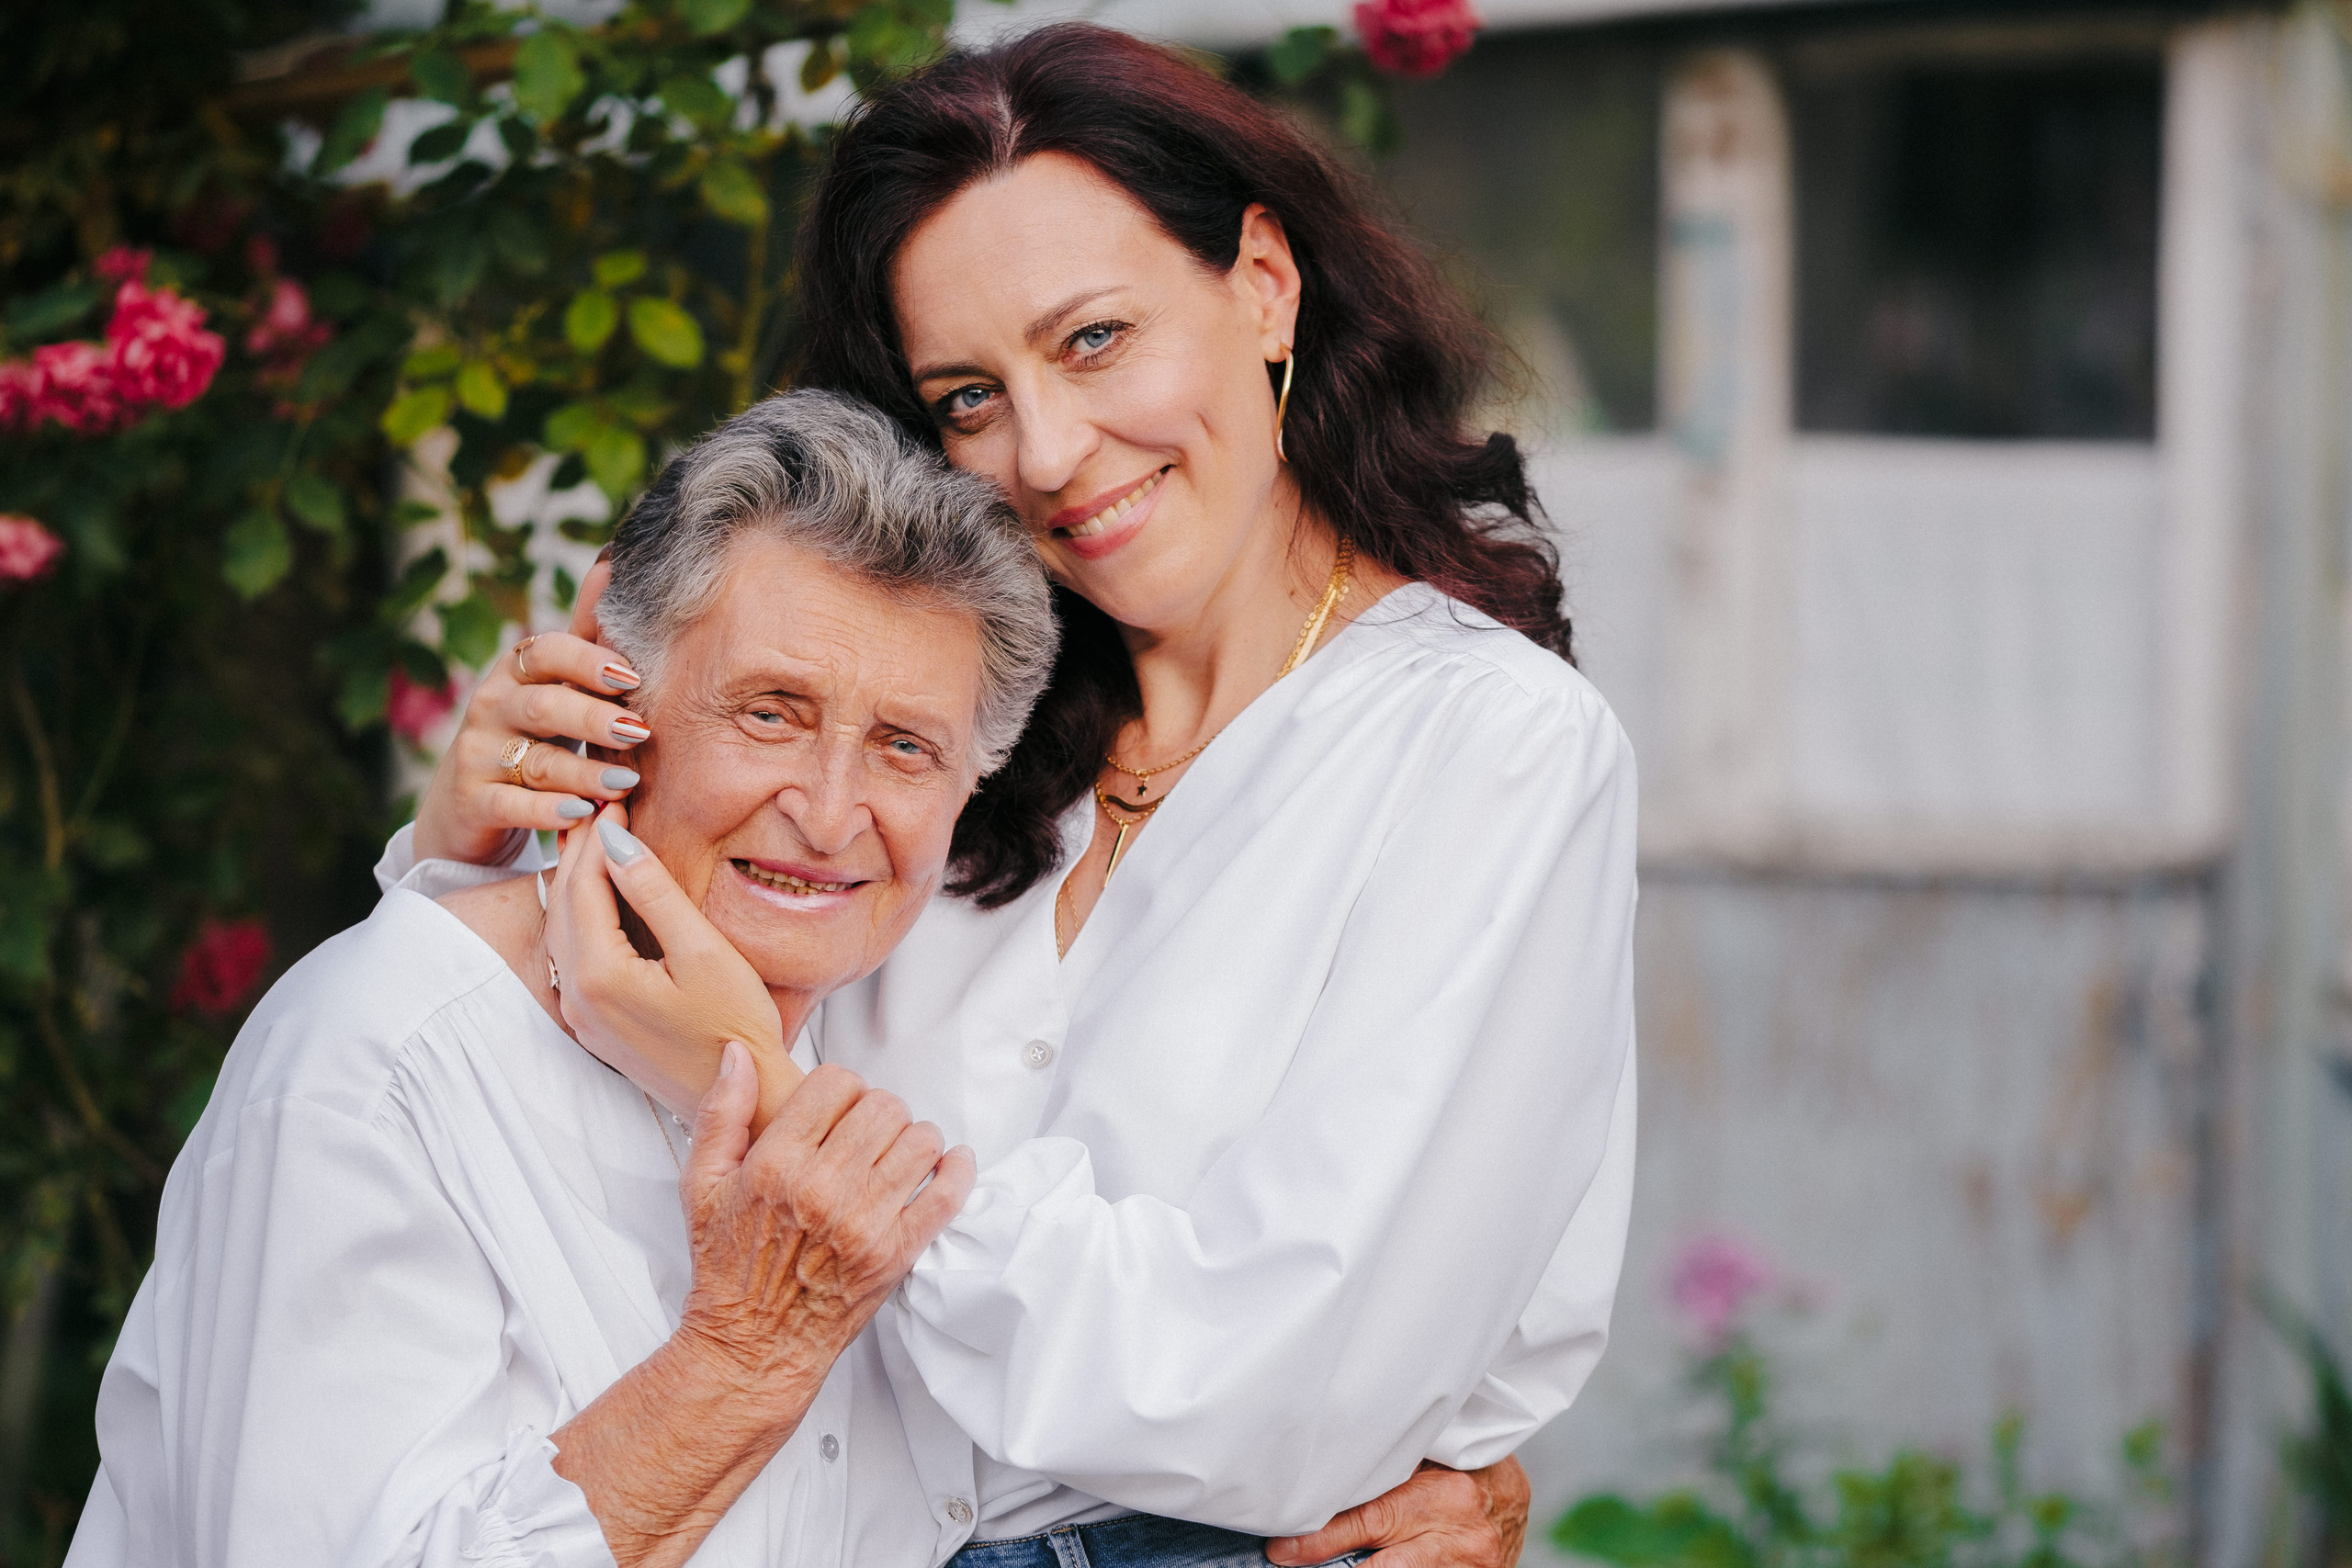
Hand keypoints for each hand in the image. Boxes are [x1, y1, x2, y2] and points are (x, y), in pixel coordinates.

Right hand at [413, 558, 646, 864]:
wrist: (467, 803)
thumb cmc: (528, 733)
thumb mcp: (552, 685)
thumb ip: (584, 638)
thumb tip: (611, 563)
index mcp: (516, 672)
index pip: (546, 651)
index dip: (587, 660)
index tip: (633, 677)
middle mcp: (491, 707)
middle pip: (543, 706)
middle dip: (593, 718)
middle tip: (640, 730)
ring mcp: (478, 755)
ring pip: (535, 761)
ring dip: (584, 772)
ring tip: (626, 783)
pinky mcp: (474, 802)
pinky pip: (512, 806)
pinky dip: (547, 812)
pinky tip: (580, 814)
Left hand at [546, 803, 800, 1126]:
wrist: (740, 1096)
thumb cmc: (735, 1025)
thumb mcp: (703, 951)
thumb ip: (654, 893)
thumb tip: (615, 841)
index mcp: (598, 974)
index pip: (583, 885)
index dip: (598, 837)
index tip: (616, 799)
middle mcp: (575, 996)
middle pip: (564, 905)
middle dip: (580, 852)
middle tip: (600, 807)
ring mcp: (580, 1014)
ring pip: (562, 930)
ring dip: (576, 882)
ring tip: (597, 840)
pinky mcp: (592, 1025)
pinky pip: (571, 955)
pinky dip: (582, 916)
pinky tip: (600, 896)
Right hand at [673, 1042, 975, 1388]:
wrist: (752, 1346)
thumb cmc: (728, 1268)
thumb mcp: (702, 1186)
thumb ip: (721, 1113)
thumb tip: (739, 1055)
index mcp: (776, 1165)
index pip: (837, 1083)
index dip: (841, 1087)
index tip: (838, 1107)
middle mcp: (823, 1189)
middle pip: (884, 1106)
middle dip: (878, 1111)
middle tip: (868, 1132)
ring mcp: (865, 1222)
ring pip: (921, 1139)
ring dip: (915, 1138)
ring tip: (897, 1153)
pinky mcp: (897, 1253)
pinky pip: (948, 1194)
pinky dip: (958, 1171)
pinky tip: (949, 1165)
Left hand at [1265, 1458, 1530, 1567]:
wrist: (1513, 1498)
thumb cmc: (1462, 1468)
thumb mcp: (1430, 1458)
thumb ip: (1391, 1472)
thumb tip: (1326, 1482)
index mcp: (1445, 1494)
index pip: (1371, 1520)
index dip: (1321, 1539)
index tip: (1282, 1548)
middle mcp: (1459, 1538)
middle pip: (1382, 1566)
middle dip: (1331, 1567)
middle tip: (1289, 1561)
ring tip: (1322, 1566)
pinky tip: (1359, 1567)